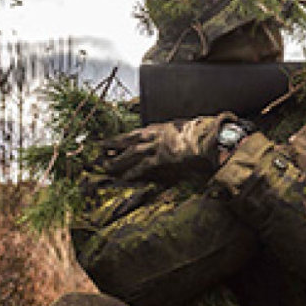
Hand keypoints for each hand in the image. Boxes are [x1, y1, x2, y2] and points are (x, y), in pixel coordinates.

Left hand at [100, 114, 234, 181]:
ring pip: (131, 153)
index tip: (106, 143)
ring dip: (117, 160)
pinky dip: (133, 171)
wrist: (208, 137)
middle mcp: (153, 135)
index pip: (133, 134)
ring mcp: (157, 146)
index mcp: (158, 128)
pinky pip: (144, 166)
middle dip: (111, 147)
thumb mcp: (182, 129)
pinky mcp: (162, 158)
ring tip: (104, 166)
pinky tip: (124, 177)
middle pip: (127, 141)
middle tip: (98, 153)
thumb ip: (171, 135)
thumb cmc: (199, 134)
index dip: (118, 139)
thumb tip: (166, 139)